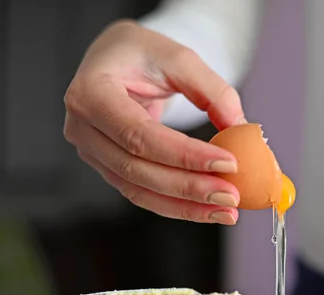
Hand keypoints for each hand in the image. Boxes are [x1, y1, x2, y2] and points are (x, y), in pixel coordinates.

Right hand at [64, 20, 244, 224]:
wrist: (118, 60)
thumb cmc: (143, 54)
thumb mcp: (179, 58)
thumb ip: (212, 91)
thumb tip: (240, 129)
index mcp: (91, 93)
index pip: (139, 134)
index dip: (184, 155)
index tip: (228, 163)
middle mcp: (82, 127)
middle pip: (137, 168)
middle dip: (189, 187)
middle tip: (232, 196)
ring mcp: (91, 152)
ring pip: (139, 189)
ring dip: (186, 206)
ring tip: (226, 211)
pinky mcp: (107, 167)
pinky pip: (142, 193)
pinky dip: (176, 205)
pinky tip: (208, 209)